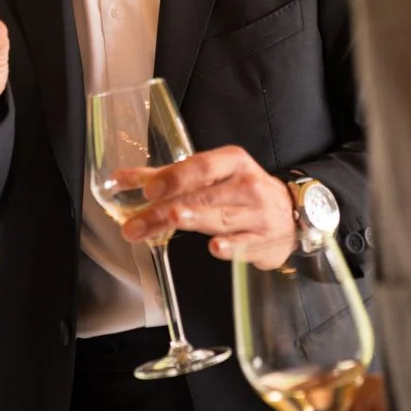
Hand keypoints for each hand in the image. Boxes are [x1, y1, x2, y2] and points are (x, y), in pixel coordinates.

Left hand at [117, 146, 298, 265]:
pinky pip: (245, 243)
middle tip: (136, 223)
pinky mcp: (263, 241)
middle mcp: (247, 185)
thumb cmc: (241, 191)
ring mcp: (257, 214)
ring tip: (173, 219)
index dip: (175, 177)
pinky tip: (215, 247)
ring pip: (220, 218)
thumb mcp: (211, 176)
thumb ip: (165, 177)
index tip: (149, 190)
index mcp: (232, 162)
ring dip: (195, 219)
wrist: (291, 215)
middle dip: (166, 210)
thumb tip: (119, 179)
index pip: (202, 167)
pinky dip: (231, 246)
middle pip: (202, 197)